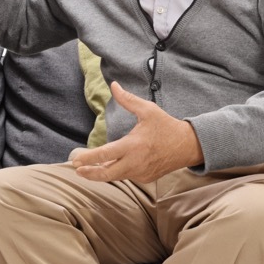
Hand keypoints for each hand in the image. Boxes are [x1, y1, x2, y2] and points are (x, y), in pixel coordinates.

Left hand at [69, 82, 203, 182]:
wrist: (188, 146)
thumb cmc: (166, 126)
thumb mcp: (147, 110)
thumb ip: (127, 99)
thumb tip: (113, 85)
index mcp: (133, 146)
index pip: (105, 155)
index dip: (88, 159)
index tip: (76, 160)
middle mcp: (135, 163)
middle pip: (106, 174)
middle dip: (89, 173)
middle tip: (77, 169)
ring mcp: (141, 173)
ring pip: (116, 177)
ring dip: (101, 173)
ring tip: (88, 169)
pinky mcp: (145, 178)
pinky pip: (127, 176)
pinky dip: (117, 172)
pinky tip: (109, 167)